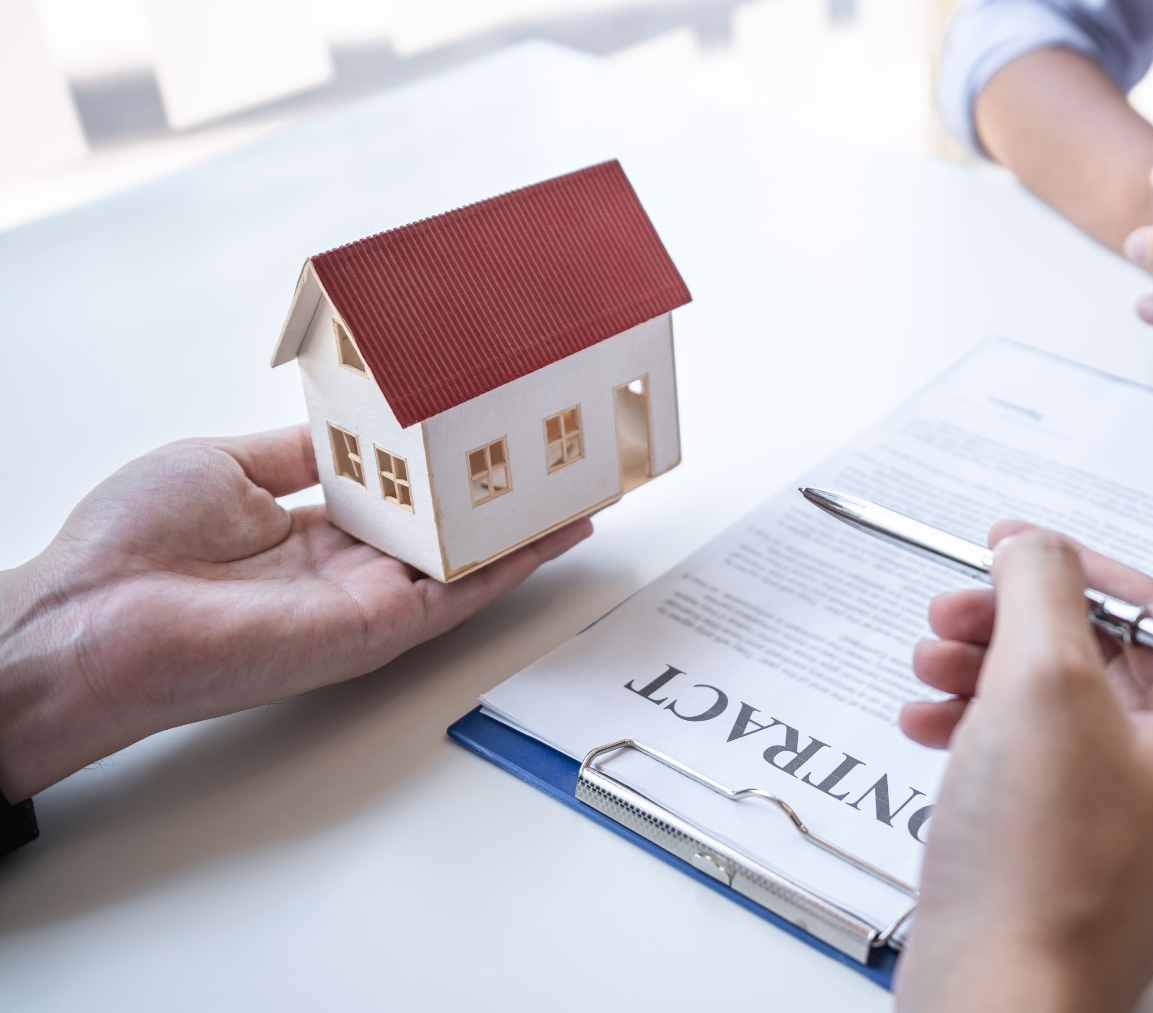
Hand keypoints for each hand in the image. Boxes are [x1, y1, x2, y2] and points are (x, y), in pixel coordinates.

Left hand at [0, 426, 590, 798]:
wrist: (97, 616)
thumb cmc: (131, 546)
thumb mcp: (222, 465)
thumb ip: (297, 454)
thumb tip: (341, 427)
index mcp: (302, 530)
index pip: (395, 497)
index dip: (443, 467)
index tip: (484, 433)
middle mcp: (343, 568)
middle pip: (444, 529)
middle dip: (500, 495)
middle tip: (554, 456)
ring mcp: (368, 599)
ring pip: (468, 558)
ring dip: (528, 525)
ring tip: (582, 486)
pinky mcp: (381, 625)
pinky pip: (463, 590)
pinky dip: (517, 561)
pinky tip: (559, 531)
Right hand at [893, 524, 1152, 1012]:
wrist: (997, 996)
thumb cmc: (1041, 872)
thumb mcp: (1040, 681)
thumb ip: (1041, 587)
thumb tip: (1037, 547)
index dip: (1070, 565)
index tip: (1007, 545)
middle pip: (1102, 660)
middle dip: (1012, 628)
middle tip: (954, 614)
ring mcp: (1144, 829)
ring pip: (1061, 711)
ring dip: (987, 675)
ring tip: (931, 670)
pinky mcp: (1085, 858)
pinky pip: (1039, 766)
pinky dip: (983, 734)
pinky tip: (933, 726)